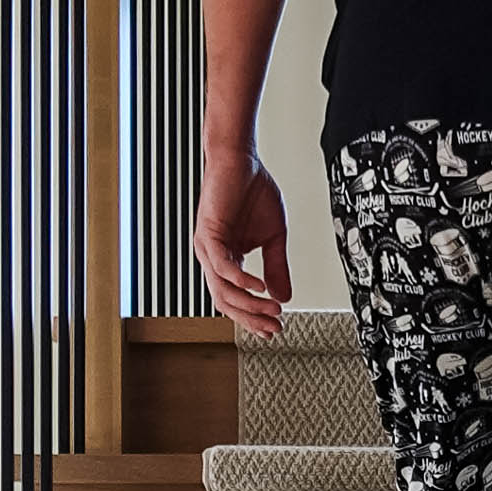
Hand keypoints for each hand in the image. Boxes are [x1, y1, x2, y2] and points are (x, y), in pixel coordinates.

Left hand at [194, 147, 292, 335]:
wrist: (241, 161)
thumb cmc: (253, 192)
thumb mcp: (274, 237)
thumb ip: (277, 267)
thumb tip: (284, 297)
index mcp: (227, 260)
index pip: (236, 298)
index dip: (255, 316)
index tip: (275, 329)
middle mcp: (214, 258)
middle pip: (227, 302)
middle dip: (252, 318)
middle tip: (274, 328)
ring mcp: (208, 248)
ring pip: (223, 289)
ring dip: (249, 304)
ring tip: (272, 309)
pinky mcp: (207, 234)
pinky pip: (222, 266)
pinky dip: (241, 280)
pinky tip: (259, 287)